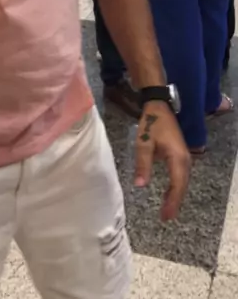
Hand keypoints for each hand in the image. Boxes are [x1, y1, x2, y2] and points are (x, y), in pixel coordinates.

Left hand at [135, 102, 190, 220]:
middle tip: (166, 218)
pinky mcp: (181, 156)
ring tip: (166, 210)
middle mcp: (185, 159)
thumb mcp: (144, 143)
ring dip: (175, 196)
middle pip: (182, 185)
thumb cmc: (151, 124)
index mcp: (177, 157)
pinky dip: (176, 187)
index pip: (177, 184)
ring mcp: (185, 157)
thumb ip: (142, 164)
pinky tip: (169, 194)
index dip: (172, 202)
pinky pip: (180, 176)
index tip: (166, 216)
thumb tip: (140, 185)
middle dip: (174, 202)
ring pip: (182, 182)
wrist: (159, 107)